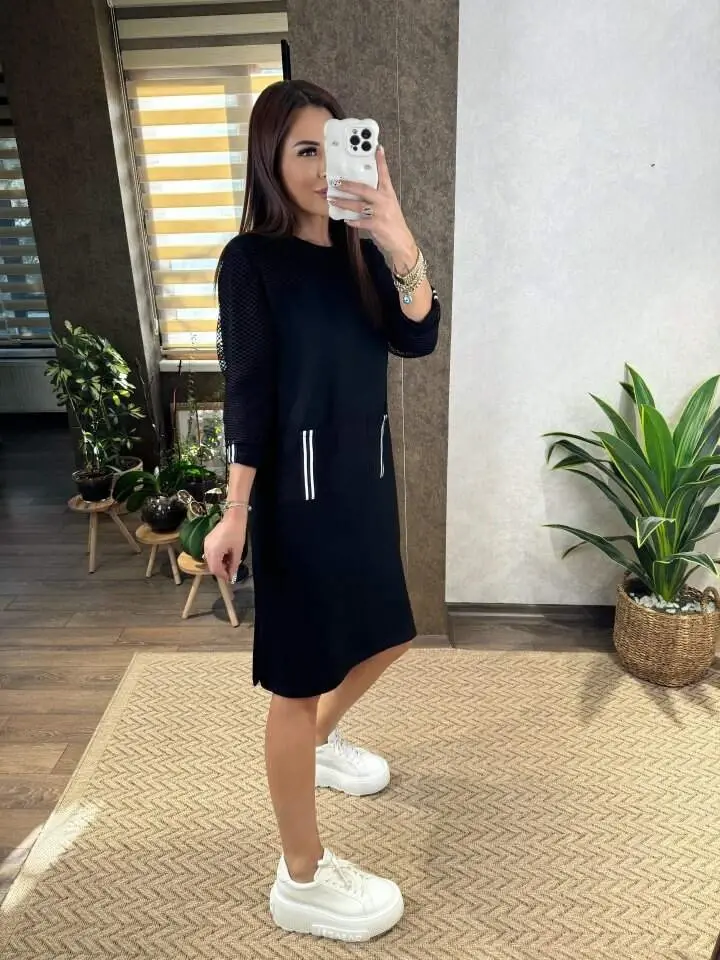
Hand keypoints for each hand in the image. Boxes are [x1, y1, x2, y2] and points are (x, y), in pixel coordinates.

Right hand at [203, 512, 246, 582]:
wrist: (233, 517)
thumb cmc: (237, 532)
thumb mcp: (237, 551)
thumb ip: (234, 565)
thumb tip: (232, 575)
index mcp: (214, 551)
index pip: (215, 569)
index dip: (222, 575)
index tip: (230, 578)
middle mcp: (207, 548)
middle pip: (211, 566)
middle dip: (220, 570)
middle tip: (230, 571)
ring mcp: (206, 544)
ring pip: (210, 560)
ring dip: (218, 564)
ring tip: (229, 562)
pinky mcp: (207, 540)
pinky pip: (210, 553)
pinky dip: (216, 557)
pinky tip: (225, 555)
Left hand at [329, 146, 417, 270]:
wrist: (401, 242)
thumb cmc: (393, 223)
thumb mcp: (389, 206)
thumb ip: (377, 197)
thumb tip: (360, 190)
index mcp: (388, 194)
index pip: (384, 174)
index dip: (381, 161)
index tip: (377, 148)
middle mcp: (384, 201)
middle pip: (364, 189)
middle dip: (348, 185)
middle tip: (336, 182)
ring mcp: (380, 213)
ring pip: (358, 205)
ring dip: (343, 202)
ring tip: (332, 199)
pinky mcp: (376, 225)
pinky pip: (360, 221)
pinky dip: (352, 220)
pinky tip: (345, 219)